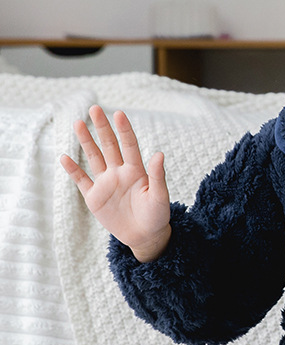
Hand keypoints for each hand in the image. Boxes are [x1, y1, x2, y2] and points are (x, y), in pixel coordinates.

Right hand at [60, 105, 171, 261]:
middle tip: (94, 108)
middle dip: (102, 127)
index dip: (124, 130)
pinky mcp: (95, 197)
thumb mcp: (159, 196)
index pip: (129, 145)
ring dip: (86, 141)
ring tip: (78, 123)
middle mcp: (119, 172)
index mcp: (136, 171)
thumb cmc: (157, 215)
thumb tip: (159, 154)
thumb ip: (158, 176)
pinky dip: (73, 170)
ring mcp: (106, 183)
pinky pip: (82, 181)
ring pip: (94, 157)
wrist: (145, 236)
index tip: (119, 113)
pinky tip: (64, 157)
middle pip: (109, 146)